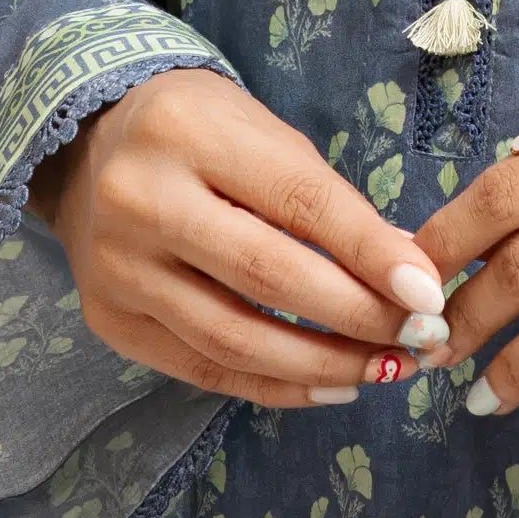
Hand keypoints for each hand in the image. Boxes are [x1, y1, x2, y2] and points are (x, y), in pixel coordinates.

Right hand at [29, 67, 448, 406]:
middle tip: (419, 338)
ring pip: (233, 336)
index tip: (428, 293)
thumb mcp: (264, 135)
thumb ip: (326, 201)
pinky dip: (273, 385)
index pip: (297, 200)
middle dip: (355, 315)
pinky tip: (327, 385)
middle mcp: (140, 201)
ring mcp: (117, 268)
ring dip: (321, 363)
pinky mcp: (108, 321)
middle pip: (266, 274)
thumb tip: (404, 275)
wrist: (90, 146)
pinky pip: (203, 367)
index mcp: (188, 133)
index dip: (369, 252)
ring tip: (382, 368)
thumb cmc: (201, 132)